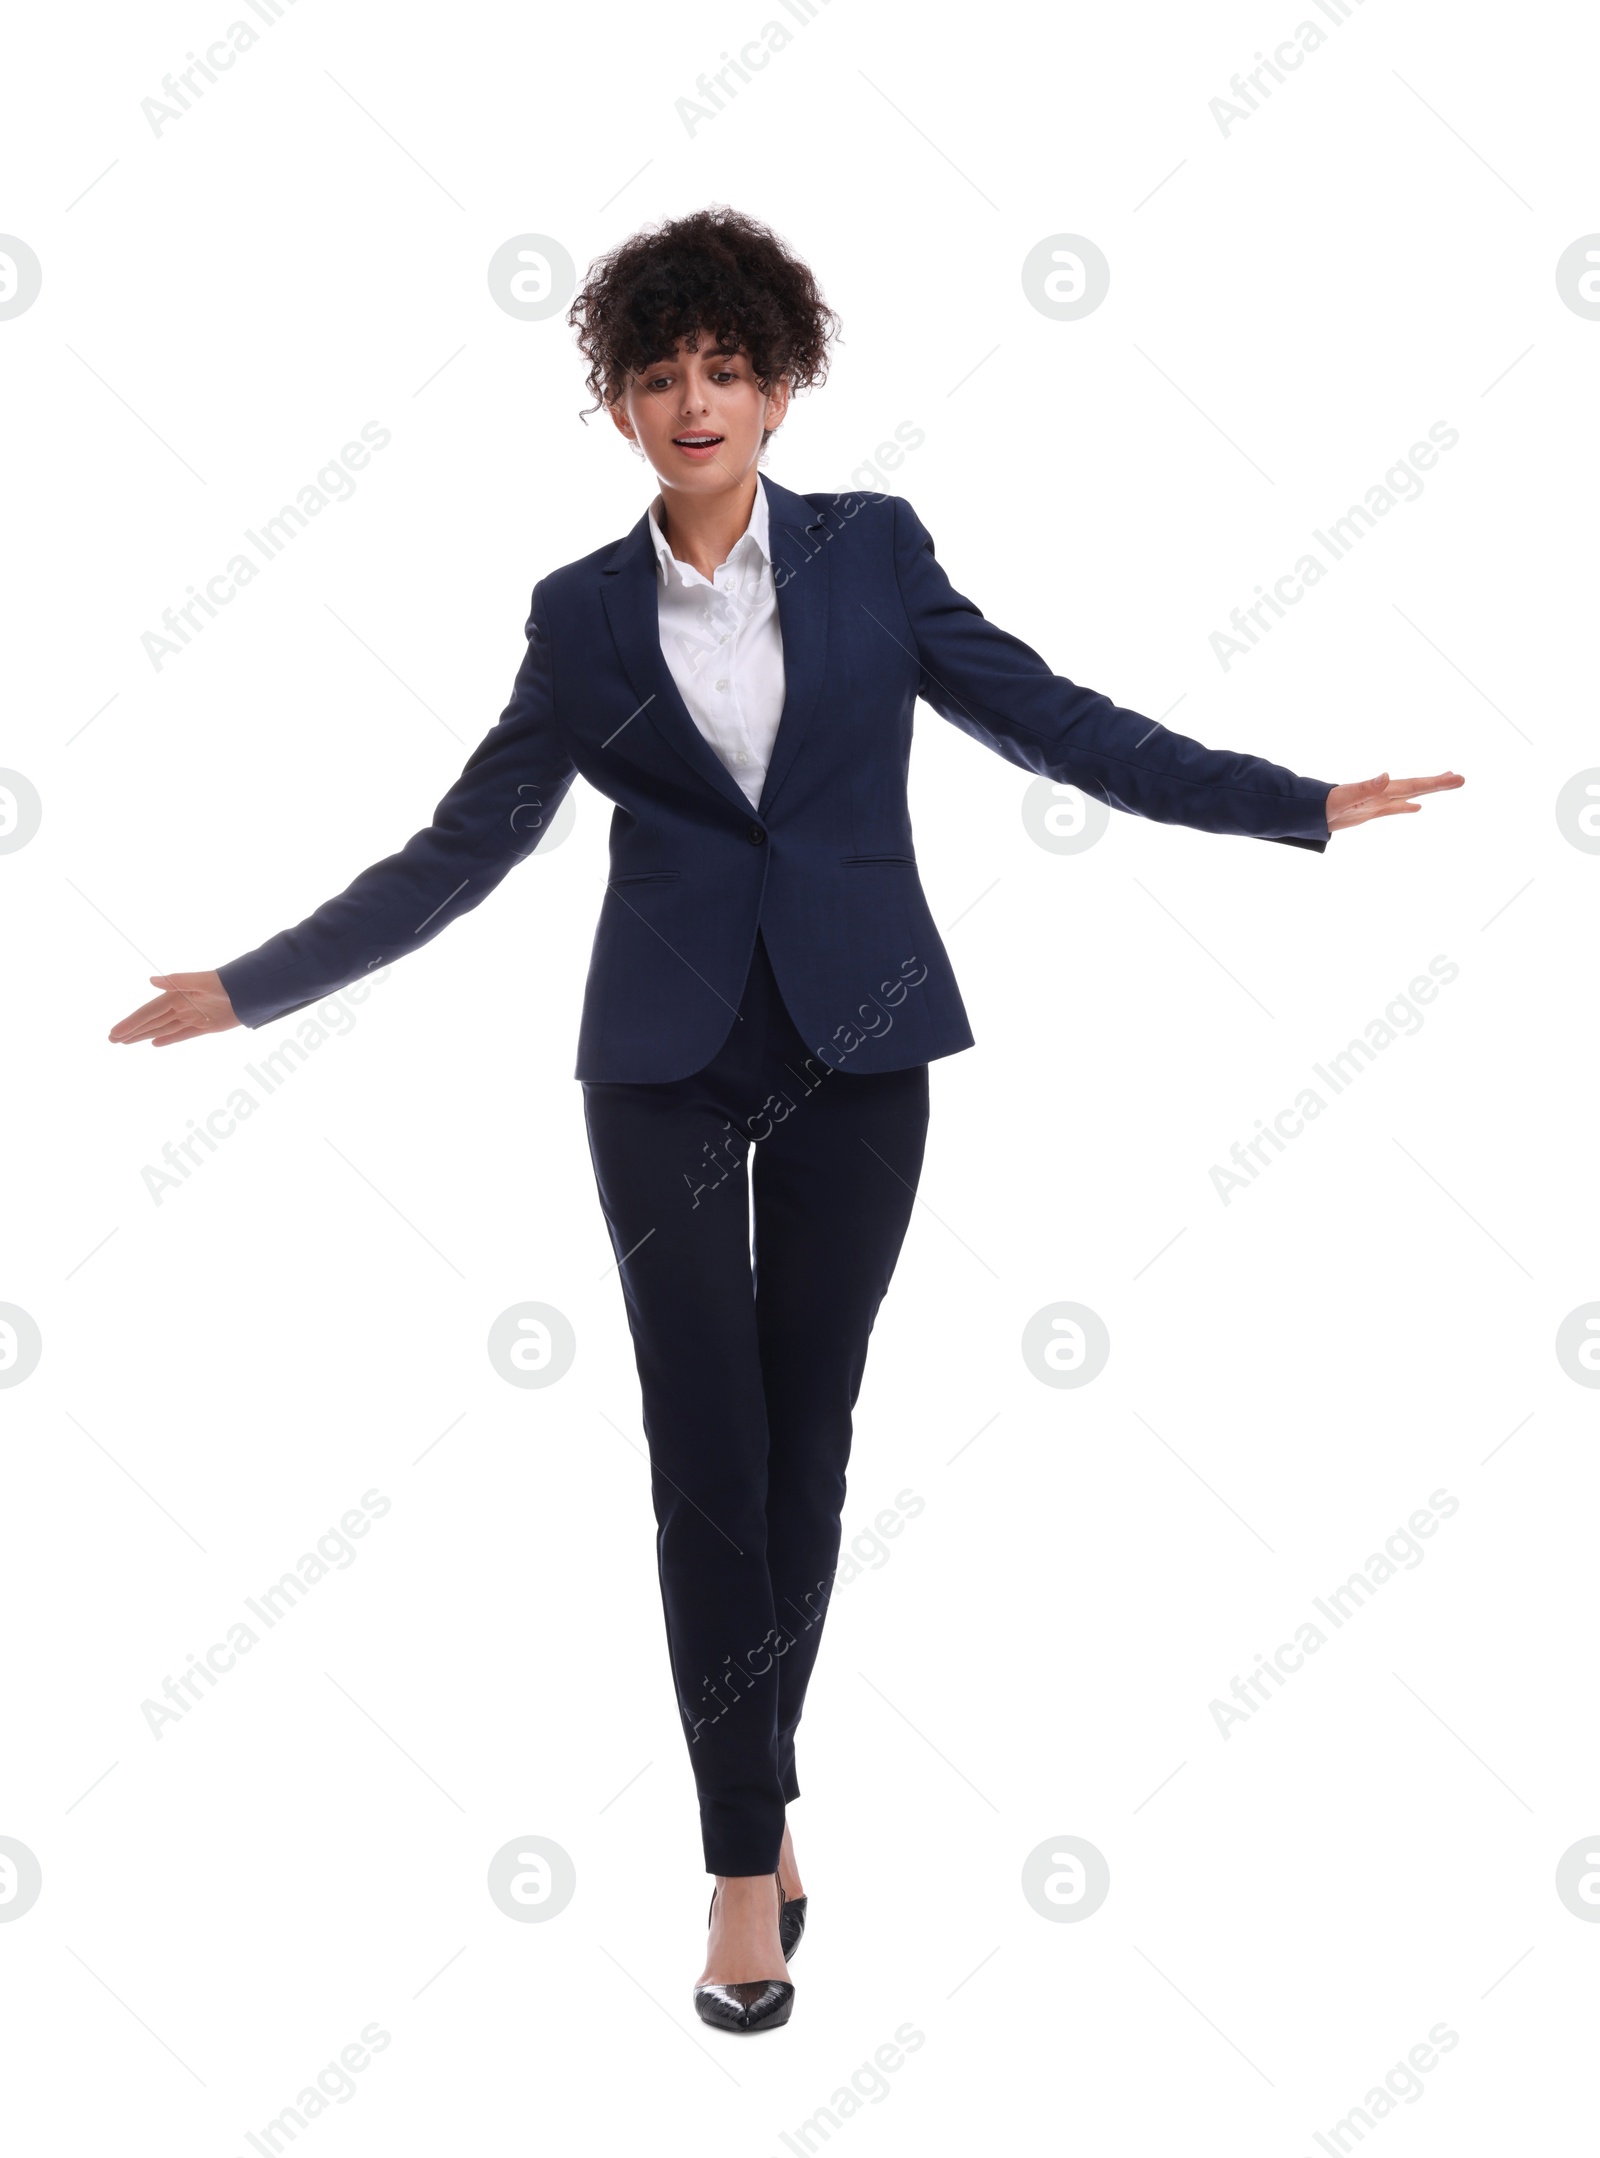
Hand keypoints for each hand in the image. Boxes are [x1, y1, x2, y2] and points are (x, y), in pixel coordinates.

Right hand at [109, 971, 239, 1047]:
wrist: (251, 991)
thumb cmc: (227, 982)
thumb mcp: (202, 980)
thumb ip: (178, 980)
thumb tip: (151, 980)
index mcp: (177, 997)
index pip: (148, 1013)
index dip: (131, 1023)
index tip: (114, 1033)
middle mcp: (182, 1007)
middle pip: (151, 1022)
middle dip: (132, 1031)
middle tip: (112, 1040)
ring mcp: (193, 1017)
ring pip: (163, 1029)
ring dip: (144, 1035)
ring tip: (127, 1042)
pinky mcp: (206, 1026)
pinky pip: (182, 1035)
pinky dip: (168, 1039)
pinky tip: (155, 1044)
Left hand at [1325, 770, 1463, 833]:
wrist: (1308, 812)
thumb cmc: (1324, 805)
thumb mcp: (1345, 798)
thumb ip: (1365, 788)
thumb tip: (1387, 776)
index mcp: (1382, 790)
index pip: (1415, 785)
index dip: (1436, 783)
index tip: (1456, 777)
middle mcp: (1383, 793)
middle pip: (1417, 786)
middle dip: (1439, 784)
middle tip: (1461, 779)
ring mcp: (1378, 802)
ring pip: (1410, 795)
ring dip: (1428, 791)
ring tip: (1446, 783)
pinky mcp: (1371, 811)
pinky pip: (1395, 808)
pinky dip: (1407, 807)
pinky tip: (1417, 808)